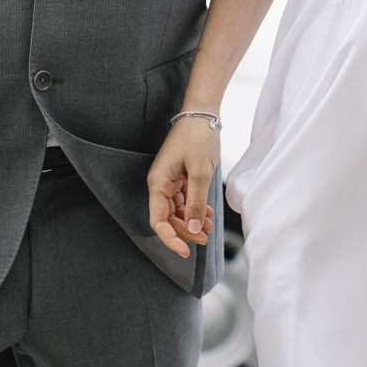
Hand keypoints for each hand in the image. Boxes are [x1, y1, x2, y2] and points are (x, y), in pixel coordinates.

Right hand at [147, 117, 219, 258]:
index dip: (170, 239)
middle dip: (185, 232)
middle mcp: (161, 184)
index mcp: (158, 184)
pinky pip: (185, 200)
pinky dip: (195, 209)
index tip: (185, 252)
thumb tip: (191, 230)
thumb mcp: (200, 173)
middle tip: (203, 240)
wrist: (203, 114)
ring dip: (192, 222)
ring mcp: (170, 181)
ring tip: (208, 228)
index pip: (158, 221)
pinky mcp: (180, 177)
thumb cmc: (198, 138)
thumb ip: (196, 204)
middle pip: (168, 219)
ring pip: (178, 211)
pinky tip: (208, 215)